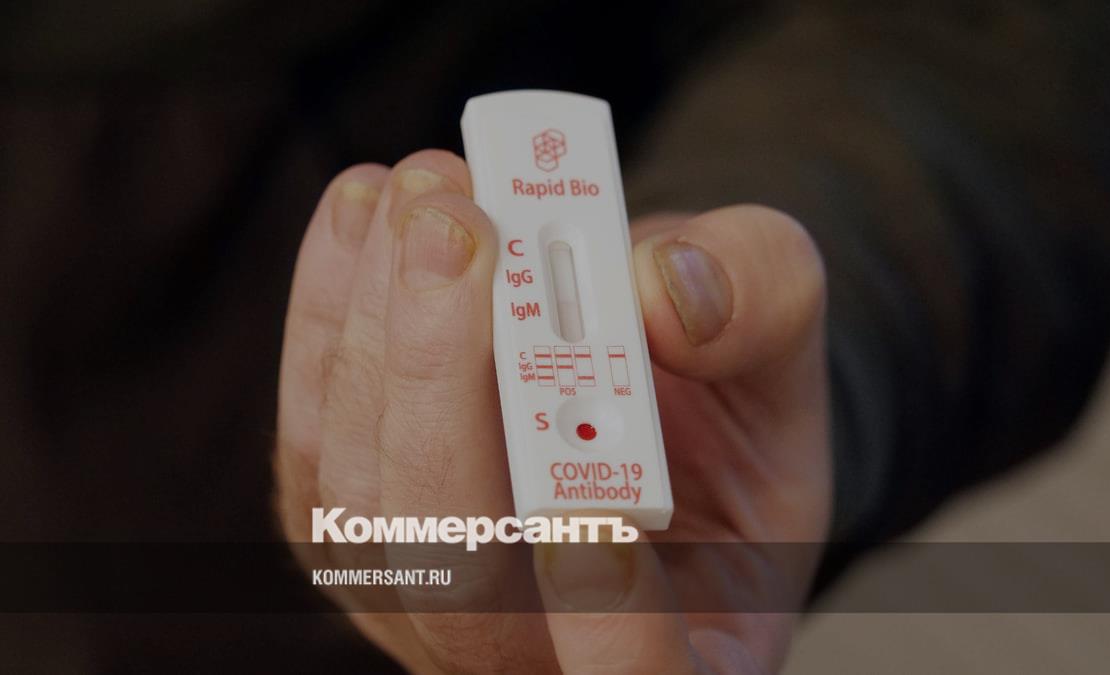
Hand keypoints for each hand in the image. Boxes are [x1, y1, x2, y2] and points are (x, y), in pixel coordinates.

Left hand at [276, 149, 831, 672]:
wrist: (649, 394)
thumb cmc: (730, 399)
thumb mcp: (784, 345)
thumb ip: (760, 306)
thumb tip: (664, 293)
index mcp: (693, 648)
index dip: (612, 630)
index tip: (593, 513)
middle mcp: (538, 655)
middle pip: (460, 583)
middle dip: (445, 388)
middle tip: (461, 231)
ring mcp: (425, 610)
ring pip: (362, 506)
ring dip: (379, 332)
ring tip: (424, 196)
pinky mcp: (354, 540)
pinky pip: (313, 450)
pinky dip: (330, 321)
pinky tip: (365, 220)